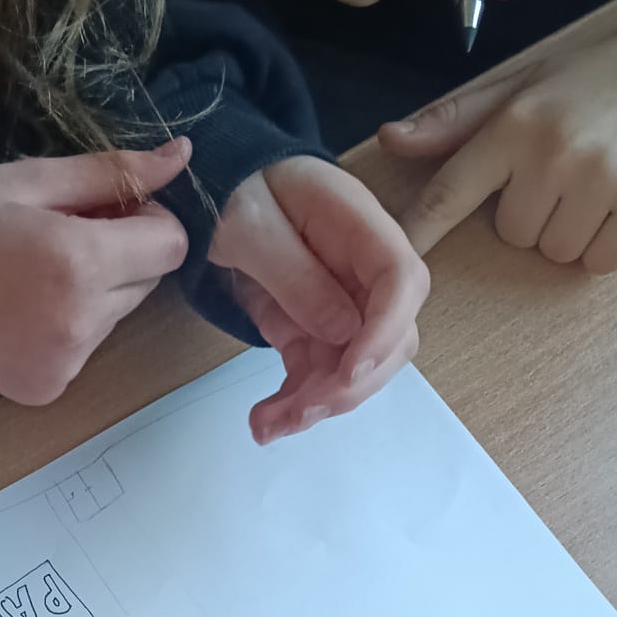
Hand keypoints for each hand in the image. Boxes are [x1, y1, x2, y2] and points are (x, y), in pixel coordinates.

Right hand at [0, 138, 190, 403]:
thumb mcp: (24, 180)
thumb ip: (108, 172)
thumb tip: (180, 156)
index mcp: (78, 262)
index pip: (171, 244)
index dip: (147, 220)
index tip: (106, 210)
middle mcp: (80, 322)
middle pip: (147, 281)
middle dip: (118, 255)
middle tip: (58, 239)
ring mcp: (64, 363)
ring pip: (117, 316)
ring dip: (93, 292)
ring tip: (32, 277)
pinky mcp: (47, 388)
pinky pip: (85, 349)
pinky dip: (67, 328)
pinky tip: (20, 312)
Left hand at [210, 157, 428, 441]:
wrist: (215, 191)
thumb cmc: (234, 190)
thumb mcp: (249, 222)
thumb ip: (294, 272)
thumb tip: (342, 330)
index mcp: (359, 225)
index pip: (402, 280)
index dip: (385, 331)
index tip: (349, 371)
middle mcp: (363, 269)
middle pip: (392, 337)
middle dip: (350, 384)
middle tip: (299, 411)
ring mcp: (342, 302)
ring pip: (356, 369)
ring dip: (318, 405)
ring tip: (267, 426)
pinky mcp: (313, 328)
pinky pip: (318, 374)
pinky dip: (296, 403)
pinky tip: (265, 422)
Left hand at [382, 19, 616, 269]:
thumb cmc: (602, 79)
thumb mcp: (526, 83)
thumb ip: (457, 120)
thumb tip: (389, 138)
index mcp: (517, 122)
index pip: (452, 191)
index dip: (420, 232)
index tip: (393, 266)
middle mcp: (556, 152)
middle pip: (511, 233)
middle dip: (533, 212)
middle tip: (568, 170)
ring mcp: (605, 181)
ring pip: (554, 252)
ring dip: (571, 230)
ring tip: (599, 182)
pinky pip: (600, 263)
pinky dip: (609, 245)